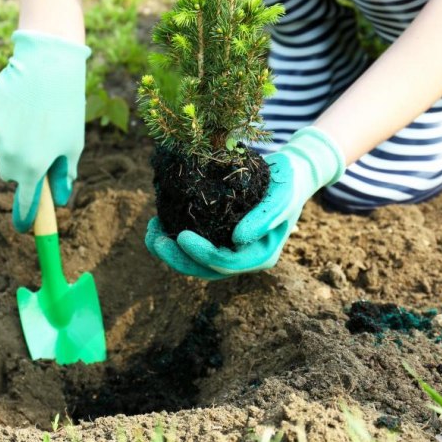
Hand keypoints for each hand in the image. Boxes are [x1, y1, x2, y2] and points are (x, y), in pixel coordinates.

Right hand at [0, 30, 89, 231]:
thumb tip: (60, 199)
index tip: (23, 227)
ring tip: (34, 115)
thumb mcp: (73, 144)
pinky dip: (4, 121)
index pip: (25, 203)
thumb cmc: (67, 107)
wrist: (47, 65)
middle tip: (39, 147)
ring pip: (1, 148)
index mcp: (32, 167)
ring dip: (14, 141)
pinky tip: (20, 103)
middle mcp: (8, 155)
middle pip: (10, 174)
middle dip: (22, 167)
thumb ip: (65, 174)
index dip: (25, 217)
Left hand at [145, 127, 344, 277]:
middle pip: (206, 269)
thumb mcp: (282, 196)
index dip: (202, 254)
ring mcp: (231, 249)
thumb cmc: (288, 182)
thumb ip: (264, 218)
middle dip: (177, 258)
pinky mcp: (220, 236)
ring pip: (196, 261)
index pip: (227, 263)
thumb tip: (238, 239)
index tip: (181, 235)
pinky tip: (158, 223)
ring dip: (171, 252)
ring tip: (150, 233)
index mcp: (261, 255)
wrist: (291, 172)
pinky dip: (174, 237)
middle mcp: (244, 258)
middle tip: (154, 240)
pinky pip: (195, 244)